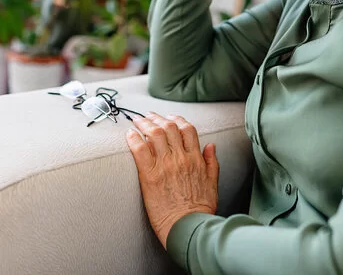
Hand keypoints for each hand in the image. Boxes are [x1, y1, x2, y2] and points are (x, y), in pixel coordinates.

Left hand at [126, 112, 219, 247]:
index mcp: (196, 159)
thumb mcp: (213, 183)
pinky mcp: (149, 176)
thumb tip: (211, 145)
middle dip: (157, 118)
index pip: (187, 129)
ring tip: (137, 120)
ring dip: (144, 123)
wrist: (188, 227)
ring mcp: (165, 165)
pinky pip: (139, 150)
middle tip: (148, 115)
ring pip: (154, 134)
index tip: (169, 117)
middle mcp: (180, 158)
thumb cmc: (200, 209)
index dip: (177, 119)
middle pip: (168, 127)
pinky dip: (134, 139)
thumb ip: (212, 162)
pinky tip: (129, 134)